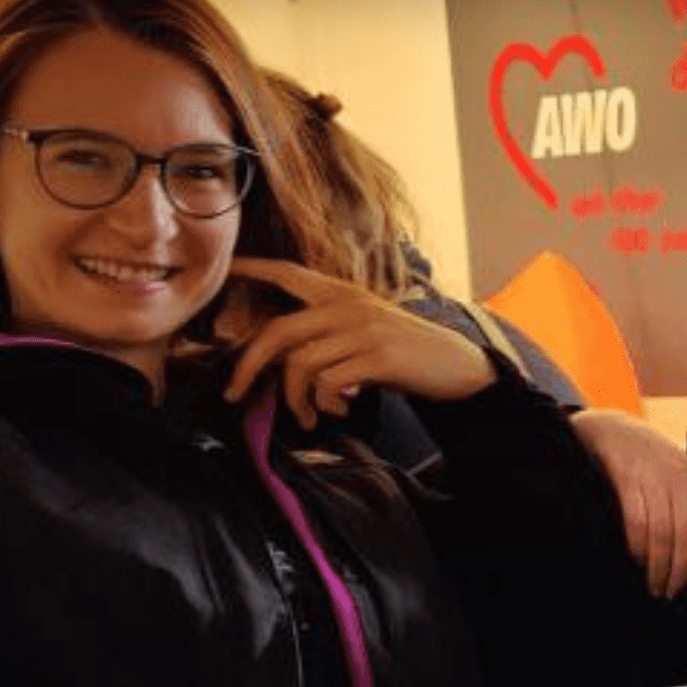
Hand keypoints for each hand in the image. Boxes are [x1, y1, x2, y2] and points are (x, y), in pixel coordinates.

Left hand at [225, 258, 495, 425]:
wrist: (460, 366)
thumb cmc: (408, 352)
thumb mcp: (368, 327)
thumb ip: (329, 332)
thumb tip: (285, 359)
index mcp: (343, 294)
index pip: (289, 274)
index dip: (254, 270)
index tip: (226, 271)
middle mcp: (349, 306)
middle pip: (279, 331)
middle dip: (248, 366)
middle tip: (235, 394)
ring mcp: (364, 330)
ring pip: (300, 364)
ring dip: (294, 399)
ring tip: (308, 416)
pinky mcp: (379, 358)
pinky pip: (328, 383)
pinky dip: (324, 404)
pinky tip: (338, 411)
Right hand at [571, 408, 686, 597]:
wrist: (615, 431)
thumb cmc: (652, 460)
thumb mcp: (682, 473)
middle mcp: (680, 480)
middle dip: (681, 570)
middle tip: (674, 590)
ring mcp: (654, 481)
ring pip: (661, 535)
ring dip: (658, 566)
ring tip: (655, 584)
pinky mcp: (628, 483)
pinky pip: (637, 523)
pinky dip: (638, 547)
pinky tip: (638, 558)